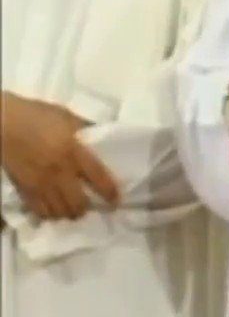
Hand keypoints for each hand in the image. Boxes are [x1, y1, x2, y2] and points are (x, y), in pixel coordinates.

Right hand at [0, 92, 119, 220]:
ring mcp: (39, 184)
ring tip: (73, 208)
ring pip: (59, 212)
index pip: (98, 177)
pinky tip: (53, 209)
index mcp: (73, 152)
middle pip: (77, 203)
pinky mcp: (23, 189)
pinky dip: (49, 214)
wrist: (3, 124)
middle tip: (91, 205)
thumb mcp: (67, 117)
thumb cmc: (37, 116)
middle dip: (87, 208)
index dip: (109, 192)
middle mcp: (58, 172)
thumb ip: (86, 129)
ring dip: (68, 213)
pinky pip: (39, 211)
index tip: (116, 200)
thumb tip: (103, 136)